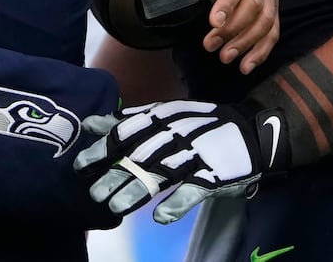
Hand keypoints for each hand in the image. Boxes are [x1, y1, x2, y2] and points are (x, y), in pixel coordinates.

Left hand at [72, 100, 286, 223]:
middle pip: (139, 156)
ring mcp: (195, 156)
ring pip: (162, 174)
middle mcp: (176, 135)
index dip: (102, 149)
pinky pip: (193, 190)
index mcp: (162, 119)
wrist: (251, 131)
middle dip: (114, 174)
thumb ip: (128, 122)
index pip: (126, 133)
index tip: (80, 164)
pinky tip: (160, 217)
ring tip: (115, 207)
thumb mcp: (164, 116)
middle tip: (93, 194)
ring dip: (137, 191)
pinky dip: (177, 203)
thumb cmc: (199, 126)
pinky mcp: (214, 176)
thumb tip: (92, 123)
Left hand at [162, 0, 278, 72]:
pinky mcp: (272, 7)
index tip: (213, 24)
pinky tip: (245, 66)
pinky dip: (261, 50)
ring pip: (266, 20)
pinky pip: (272, 31)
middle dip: (233, 29)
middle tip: (210, 46)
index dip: (227, 5)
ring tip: (225, 57)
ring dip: (247, 42)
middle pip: (254, 5)